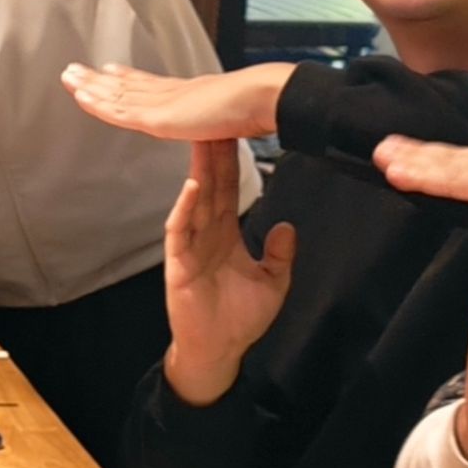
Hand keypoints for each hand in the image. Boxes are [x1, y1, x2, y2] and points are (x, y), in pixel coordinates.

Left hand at [60, 62, 290, 142]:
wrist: (260, 100)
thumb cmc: (255, 110)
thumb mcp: (232, 117)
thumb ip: (220, 121)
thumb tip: (226, 126)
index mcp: (189, 93)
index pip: (151, 84)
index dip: (129, 77)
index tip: (112, 69)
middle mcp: (170, 93)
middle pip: (127, 84)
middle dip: (99, 78)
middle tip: (75, 70)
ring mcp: (162, 103)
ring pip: (116, 93)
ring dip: (89, 86)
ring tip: (68, 76)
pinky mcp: (157, 117)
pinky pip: (119, 110)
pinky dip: (98, 104)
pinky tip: (80, 96)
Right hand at [160, 138, 289, 404]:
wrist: (219, 352)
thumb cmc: (240, 319)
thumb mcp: (272, 282)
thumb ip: (280, 254)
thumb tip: (288, 227)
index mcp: (225, 235)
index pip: (228, 189)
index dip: (232, 160)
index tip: (237, 129)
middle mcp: (205, 234)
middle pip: (211, 186)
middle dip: (213, 152)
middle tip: (217, 115)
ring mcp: (190, 247)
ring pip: (194, 201)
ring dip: (198, 170)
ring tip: (202, 139)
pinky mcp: (179, 265)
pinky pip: (180, 231)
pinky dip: (185, 207)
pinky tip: (192, 185)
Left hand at [373, 113, 467, 212]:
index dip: (443, 157)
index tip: (418, 153)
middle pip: (450, 158)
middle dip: (416, 153)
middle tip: (383, 147)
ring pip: (444, 164)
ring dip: (410, 159)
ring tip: (379, 154)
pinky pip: (449, 178)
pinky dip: (420, 174)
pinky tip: (395, 172)